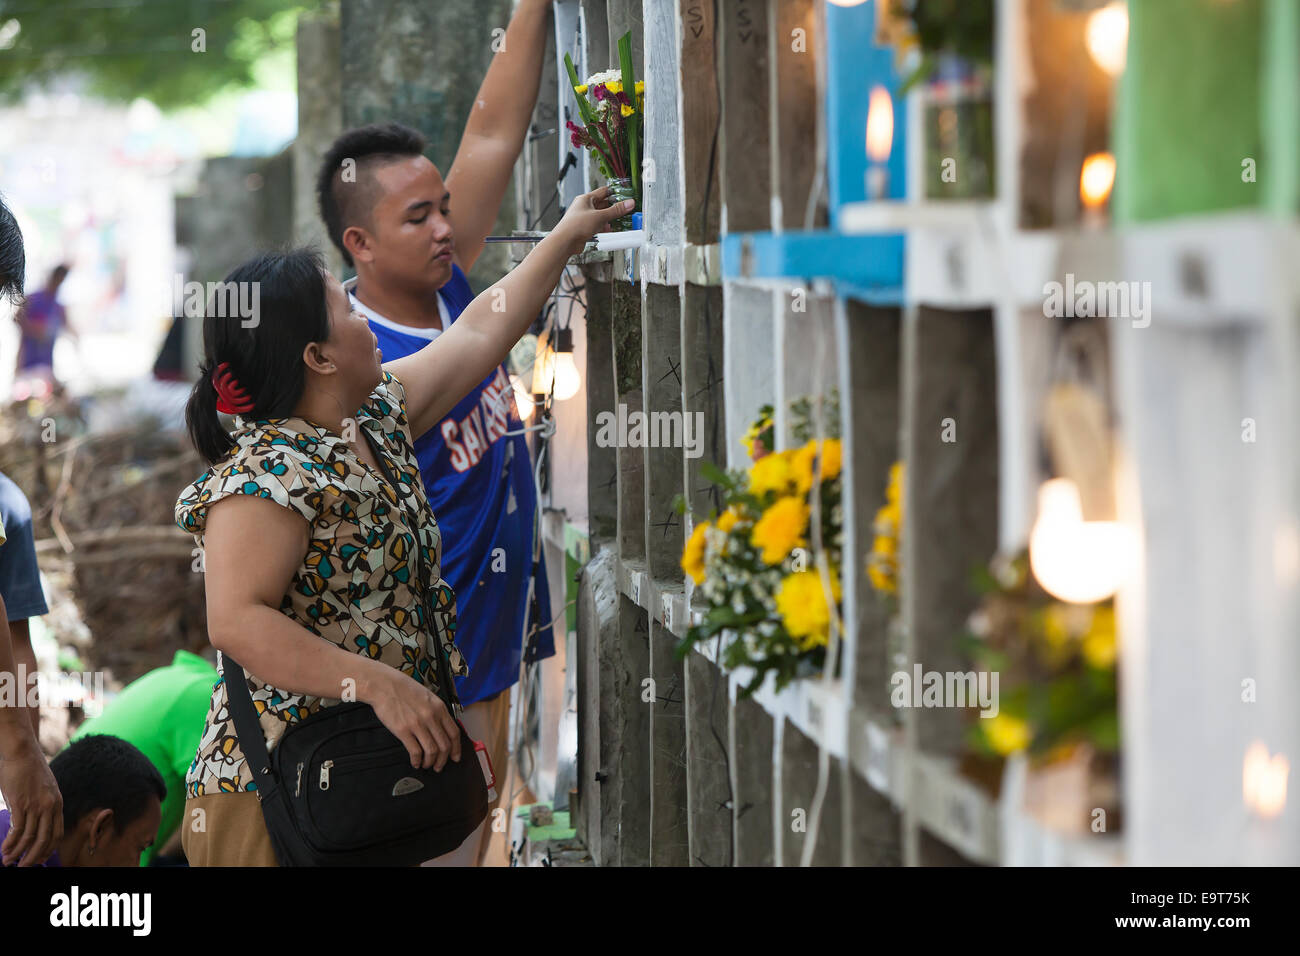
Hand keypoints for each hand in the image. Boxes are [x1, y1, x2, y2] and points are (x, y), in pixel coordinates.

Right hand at [0, 736, 62, 866]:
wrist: (22, 752)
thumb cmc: (29, 770)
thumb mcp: (43, 789)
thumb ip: (41, 805)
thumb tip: (31, 822)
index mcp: (58, 803)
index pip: (57, 833)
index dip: (48, 850)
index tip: (38, 860)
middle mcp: (50, 806)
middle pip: (44, 840)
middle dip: (32, 857)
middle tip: (22, 867)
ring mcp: (36, 805)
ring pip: (29, 837)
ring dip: (17, 852)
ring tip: (8, 861)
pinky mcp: (21, 803)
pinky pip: (17, 829)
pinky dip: (11, 842)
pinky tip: (4, 849)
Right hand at [364, 665, 462, 771]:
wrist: (384, 685)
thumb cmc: (404, 689)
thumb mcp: (428, 696)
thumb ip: (437, 711)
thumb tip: (442, 728)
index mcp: (439, 708)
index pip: (454, 733)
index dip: (456, 748)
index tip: (455, 757)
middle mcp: (431, 717)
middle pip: (444, 745)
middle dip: (443, 760)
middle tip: (439, 766)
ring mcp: (417, 724)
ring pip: (431, 751)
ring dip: (430, 762)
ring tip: (427, 765)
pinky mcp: (403, 730)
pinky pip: (415, 751)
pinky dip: (417, 760)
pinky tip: (415, 762)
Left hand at [552, 185, 636, 258]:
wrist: (564, 242)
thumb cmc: (575, 226)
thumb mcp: (600, 216)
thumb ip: (616, 210)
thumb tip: (629, 203)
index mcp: (586, 199)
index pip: (603, 192)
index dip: (615, 192)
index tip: (625, 195)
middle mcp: (584, 207)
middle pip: (603, 204)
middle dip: (613, 207)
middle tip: (625, 209)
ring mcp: (584, 218)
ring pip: (601, 216)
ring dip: (609, 219)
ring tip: (620, 220)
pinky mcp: (584, 229)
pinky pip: (597, 225)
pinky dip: (604, 227)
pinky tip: (609, 230)